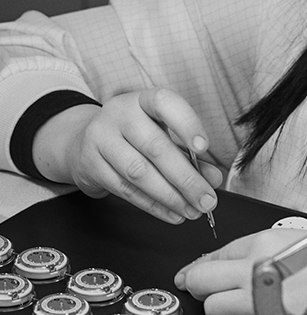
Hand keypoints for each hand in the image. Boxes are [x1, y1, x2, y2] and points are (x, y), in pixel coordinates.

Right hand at [32, 88, 222, 223]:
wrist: (85, 142)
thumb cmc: (135, 137)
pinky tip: (173, 214)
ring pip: (138, 172)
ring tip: (193, 211)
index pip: (165, 102)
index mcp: (143, 100)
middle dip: (186, 178)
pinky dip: (153, 206)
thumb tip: (213, 178)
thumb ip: (191, 155)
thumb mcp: (163, 135)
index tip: (204, 147)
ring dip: (170, 196)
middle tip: (207, 200)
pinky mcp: (91, 165)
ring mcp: (101, 138)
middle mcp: (119, 114)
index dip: (186, 124)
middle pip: (155, 147)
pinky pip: (125, 190)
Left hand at [175, 228, 306, 314]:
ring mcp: (266, 303)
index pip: (211, 257)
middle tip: (214, 294)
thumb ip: (255, 252)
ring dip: (227, 313)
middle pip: (202, 284)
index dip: (196, 271)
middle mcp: (259, 270)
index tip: (190, 278)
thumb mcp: (296, 241)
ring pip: (218, 312)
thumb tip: (215, 266)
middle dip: (203, 291)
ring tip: (252, 308)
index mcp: (263, 243)